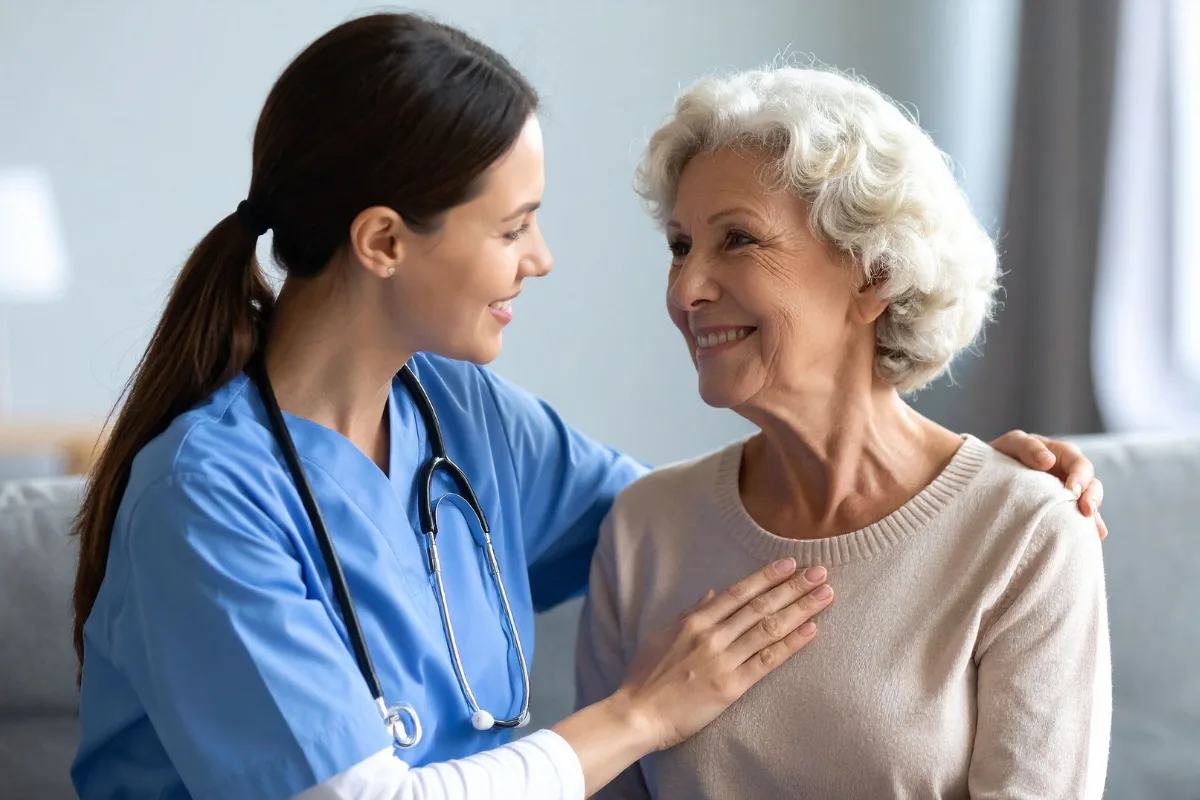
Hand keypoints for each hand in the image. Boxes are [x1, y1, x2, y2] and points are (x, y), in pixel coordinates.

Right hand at [615, 558, 832, 751]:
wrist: (637, 714)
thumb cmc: (644, 677)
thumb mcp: (661, 635)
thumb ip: (688, 613)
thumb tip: (710, 593)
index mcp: (694, 621)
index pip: (739, 593)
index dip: (767, 576)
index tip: (790, 564)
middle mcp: (712, 636)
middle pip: (761, 605)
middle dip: (793, 587)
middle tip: (820, 573)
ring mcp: (723, 660)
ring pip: (769, 628)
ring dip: (800, 609)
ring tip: (825, 595)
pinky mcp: (731, 687)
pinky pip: (767, 661)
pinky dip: (791, 644)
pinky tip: (811, 630)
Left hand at [990, 430, 1107, 539]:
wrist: (982, 475)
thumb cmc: (998, 455)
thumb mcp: (1010, 444)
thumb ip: (1027, 447)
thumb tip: (1048, 460)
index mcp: (1060, 454)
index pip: (1079, 463)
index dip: (1080, 476)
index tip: (1072, 491)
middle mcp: (1067, 474)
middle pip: (1090, 484)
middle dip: (1092, 497)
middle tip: (1086, 510)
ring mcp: (1064, 493)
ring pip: (1087, 502)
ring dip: (1093, 515)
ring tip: (1094, 530)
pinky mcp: (1058, 510)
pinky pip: (1076, 519)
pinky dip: (1086, 527)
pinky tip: (1094, 538)